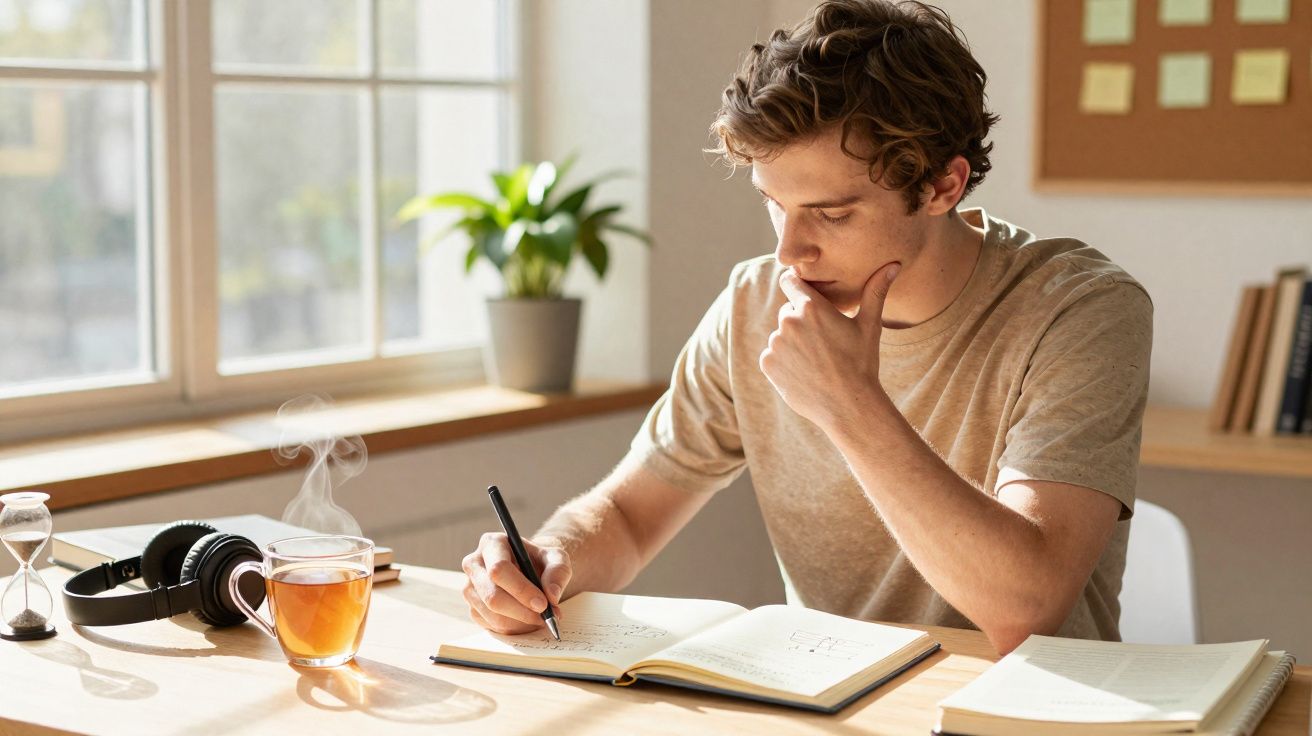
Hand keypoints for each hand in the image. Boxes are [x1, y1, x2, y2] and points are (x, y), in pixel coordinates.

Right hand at [461, 533, 571, 634]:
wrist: (532, 571)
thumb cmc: (541, 562)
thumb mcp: (557, 559)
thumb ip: (558, 572)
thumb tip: (551, 595)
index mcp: (492, 544)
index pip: (499, 569)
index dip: (521, 589)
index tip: (543, 603)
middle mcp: (474, 564)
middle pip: (492, 595)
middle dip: (521, 611)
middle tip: (544, 617)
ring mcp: (470, 587)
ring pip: (492, 614)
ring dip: (520, 622)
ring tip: (541, 618)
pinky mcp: (473, 608)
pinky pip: (491, 625)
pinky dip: (514, 628)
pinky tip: (528, 620)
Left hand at [759, 262, 901, 430]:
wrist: (848, 406)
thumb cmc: (862, 364)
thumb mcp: (869, 326)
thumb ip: (876, 291)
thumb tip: (894, 264)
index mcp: (811, 307)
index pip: (790, 281)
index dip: (797, 286)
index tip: (804, 294)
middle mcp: (789, 321)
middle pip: (788, 311)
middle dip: (801, 322)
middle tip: (823, 343)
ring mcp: (776, 343)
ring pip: (781, 335)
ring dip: (793, 343)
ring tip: (816, 361)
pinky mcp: (768, 363)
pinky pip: (772, 356)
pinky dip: (784, 362)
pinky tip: (805, 372)